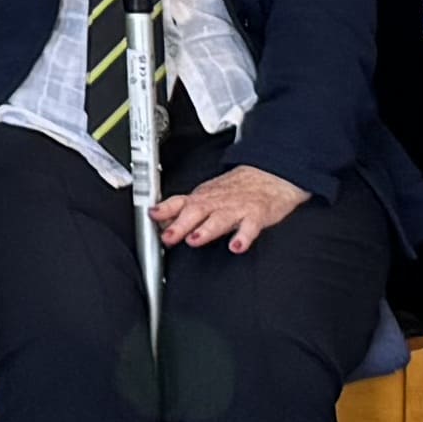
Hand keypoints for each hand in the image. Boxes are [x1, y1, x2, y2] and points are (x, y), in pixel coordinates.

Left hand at [153, 163, 308, 252]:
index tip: (152, 215)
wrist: (270, 175)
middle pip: (197, 211)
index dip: (165, 209)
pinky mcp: (257, 215)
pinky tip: (236, 246)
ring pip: (220, 219)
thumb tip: (158, 219)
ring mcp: (237, 208)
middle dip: (181, 224)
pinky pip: (250, 227)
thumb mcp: (206, 195)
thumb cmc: (235, 189)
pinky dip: (243, 237)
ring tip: (194, 240)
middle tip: (169, 237)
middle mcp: (217, 202)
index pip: (181, 202)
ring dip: (206, 229)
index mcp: (204, 197)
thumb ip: (182, 209)